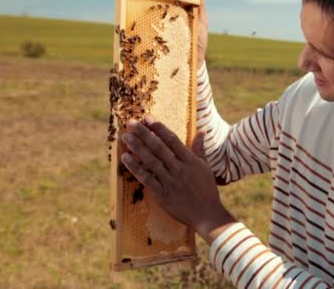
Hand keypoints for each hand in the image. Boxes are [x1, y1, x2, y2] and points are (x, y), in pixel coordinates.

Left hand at [120, 116, 235, 242]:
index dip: (158, 128)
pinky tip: (126, 158)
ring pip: (150, 160)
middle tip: (131, 123)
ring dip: (137, 147)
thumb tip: (202, 131)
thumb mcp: (205, 167)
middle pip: (158, 147)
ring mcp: (170, 181)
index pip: (172, 139)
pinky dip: (135, 168)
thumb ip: (200, 148)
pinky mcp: (162, 194)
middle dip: (144, 133)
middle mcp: (179, 168)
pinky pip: (146, 178)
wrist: (207, 214)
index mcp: (190, 160)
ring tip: (125, 136)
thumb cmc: (207, 190)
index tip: (147, 118)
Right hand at [141, 0, 208, 67]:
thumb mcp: (201, 24)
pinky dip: (140, 6)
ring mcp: (162, 21)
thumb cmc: (198, 44)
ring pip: (153, 3)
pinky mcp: (155, 30)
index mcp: (182, 8)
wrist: (191, 64)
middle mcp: (171, 12)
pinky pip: (147, 18)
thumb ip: (201, 5)